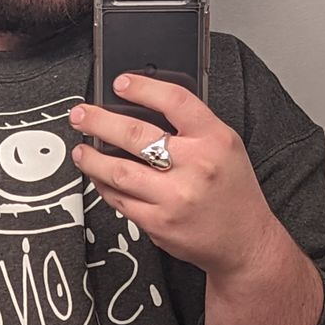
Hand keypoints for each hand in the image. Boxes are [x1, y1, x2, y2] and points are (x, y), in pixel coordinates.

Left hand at [70, 73, 280, 281]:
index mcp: (215, 140)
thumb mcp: (226, 147)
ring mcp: (175, 197)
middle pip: (136, 135)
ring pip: (119, 171)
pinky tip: (99, 177)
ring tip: (81, 150)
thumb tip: (143, 105)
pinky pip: (120, 200)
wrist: (244, 241)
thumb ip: (192, 127)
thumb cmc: (232, 191)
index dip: (143, 87)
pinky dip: (105, 186)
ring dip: (92, 159)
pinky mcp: (159, 223)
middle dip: (99, 122)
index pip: (175, 101)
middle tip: (80, 115)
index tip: (120, 83)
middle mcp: (196, 167)